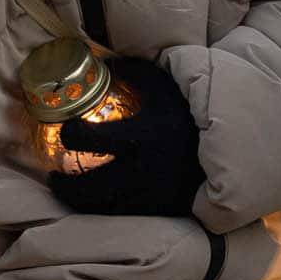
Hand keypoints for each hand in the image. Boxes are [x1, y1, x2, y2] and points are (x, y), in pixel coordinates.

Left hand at [47, 56, 206, 218]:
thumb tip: (101, 62)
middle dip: (64, 185)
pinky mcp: (157, 212)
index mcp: (142, 135)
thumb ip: (133, 71)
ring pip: (101, 208)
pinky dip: (103, 211)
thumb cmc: (187, 115)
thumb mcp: (164, 86)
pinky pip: (121, 217)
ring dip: (79, 202)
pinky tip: (95, 201)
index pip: (91, 138)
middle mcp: (143, 170)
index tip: (65, 129)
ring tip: (68, 192)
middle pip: (88, 187)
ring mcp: (150, 196)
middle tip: (55, 177)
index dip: (71, 134)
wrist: (225, 152)